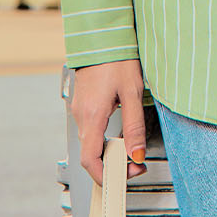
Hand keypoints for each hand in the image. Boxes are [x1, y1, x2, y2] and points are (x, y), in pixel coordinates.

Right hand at [72, 59, 147, 184]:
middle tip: (136, 163)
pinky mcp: (83, 104)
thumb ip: (134, 126)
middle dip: (113, 165)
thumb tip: (136, 154)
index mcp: (92, 116)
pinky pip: (91, 130)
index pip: (90, 160)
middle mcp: (81, 116)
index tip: (122, 180)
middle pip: (91, 154)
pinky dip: (104, 140)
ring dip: (109, 152)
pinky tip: (120, 135)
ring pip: (91, 142)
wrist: (101, 36)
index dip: (104, 176)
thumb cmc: (116, 59)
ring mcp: (80, 110)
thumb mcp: (132, 93)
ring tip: (131, 150)